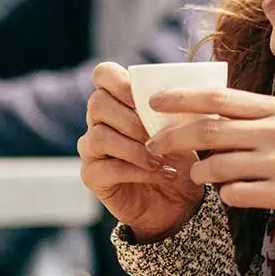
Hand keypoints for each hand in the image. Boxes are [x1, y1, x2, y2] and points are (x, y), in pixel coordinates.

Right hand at [78, 62, 204, 241]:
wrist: (178, 201)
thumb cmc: (178, 157)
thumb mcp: (184, 128)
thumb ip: (175, 107)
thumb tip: (179, 92)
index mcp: (117, 100)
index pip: (103, 74)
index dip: (120, 81)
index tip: (147, 99)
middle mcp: (97, 121)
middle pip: (97, 103)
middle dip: (132, 120)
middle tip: (158, 136)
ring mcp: (91, 149)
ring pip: (100, 136)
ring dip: (136, 148)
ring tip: (162, 159)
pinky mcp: (92, 176)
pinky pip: (108, 167)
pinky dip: (138, 170)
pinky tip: (161, 173)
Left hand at [144, 88, 274, 268]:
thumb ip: (260, 117)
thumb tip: (213, 112)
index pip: (218, 98)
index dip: (181, 99)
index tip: (152, 102)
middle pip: (208, 130)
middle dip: (172, 138)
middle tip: (152, 146)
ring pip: (218, 165)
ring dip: (198, 172)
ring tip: (194, 176)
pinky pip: (239, 194)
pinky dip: (227, 195)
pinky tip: (229, 195)